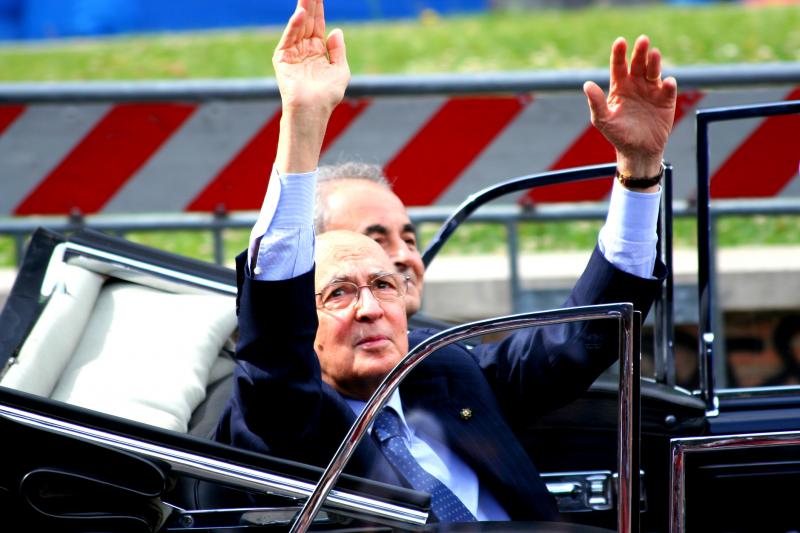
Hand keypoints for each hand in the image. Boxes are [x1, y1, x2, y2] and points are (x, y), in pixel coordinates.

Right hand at [274, 0, 349, 172]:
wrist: (313, 110)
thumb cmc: (328, 96)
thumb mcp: (341, 70)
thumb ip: (338, 50)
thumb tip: (336, 31)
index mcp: (317, 51)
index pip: (318, 25)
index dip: (320, 9)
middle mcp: (304, 50)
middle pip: (307, 22)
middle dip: (310, 5)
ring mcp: (292, 53)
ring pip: (298, 26)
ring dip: (302, 10)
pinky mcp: (282, 59)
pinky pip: (289, 38)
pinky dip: (294, 26)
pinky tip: (300, 14)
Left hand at [583, 35, 676, 178]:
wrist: (637, 151)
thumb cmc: (618, 135)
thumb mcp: (603, 120)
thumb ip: (596, 102)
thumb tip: (586, 84)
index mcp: (620, 87)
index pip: (619, 66)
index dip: (619, 53)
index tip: (620, 42)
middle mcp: (636, 85)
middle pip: (638, 64)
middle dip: (640, 52)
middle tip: (642, 40)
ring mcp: (652, 91)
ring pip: (654, 71)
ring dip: (654, 62)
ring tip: (654, 54)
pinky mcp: (666, 100)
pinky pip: (668, 89)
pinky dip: (668, 85)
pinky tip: (667, 83)